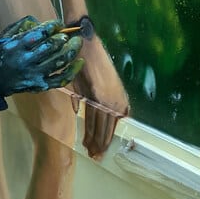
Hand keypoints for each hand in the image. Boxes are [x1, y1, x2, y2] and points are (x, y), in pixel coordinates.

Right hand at [0, 16, 83, 96]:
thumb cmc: (0, 54)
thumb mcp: (4, 37)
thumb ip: (21, 26)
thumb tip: (40, 21)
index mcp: (15, 47)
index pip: (38, 34)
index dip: (51, 27)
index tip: (58, 23)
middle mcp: (25, 61)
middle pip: (51, 47)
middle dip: (63, 38)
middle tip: (69, 33)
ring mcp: (34, 75)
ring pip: (59, 62)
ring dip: (72, 50)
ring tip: (77, 42)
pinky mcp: (40, 85)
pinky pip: (61, 79)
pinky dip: (73, 70)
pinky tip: (79, 61)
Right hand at [67, 36, 129, 160]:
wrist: (85, 41)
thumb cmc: (89, 59)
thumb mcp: (95, 82)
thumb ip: (91, 97)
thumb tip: (81, 109)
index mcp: (118, 99)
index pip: (112, 125)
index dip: (105, 139)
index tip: (100, 151)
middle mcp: (116, 100)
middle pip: (107, 128)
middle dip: (100, 144)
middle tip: (95, 157)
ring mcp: (108, 97)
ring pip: (100, 125)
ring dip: (94, 140)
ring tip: (90, 152)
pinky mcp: (98, 93)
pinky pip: (93, 116)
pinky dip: (89, 129)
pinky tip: (85, 138)